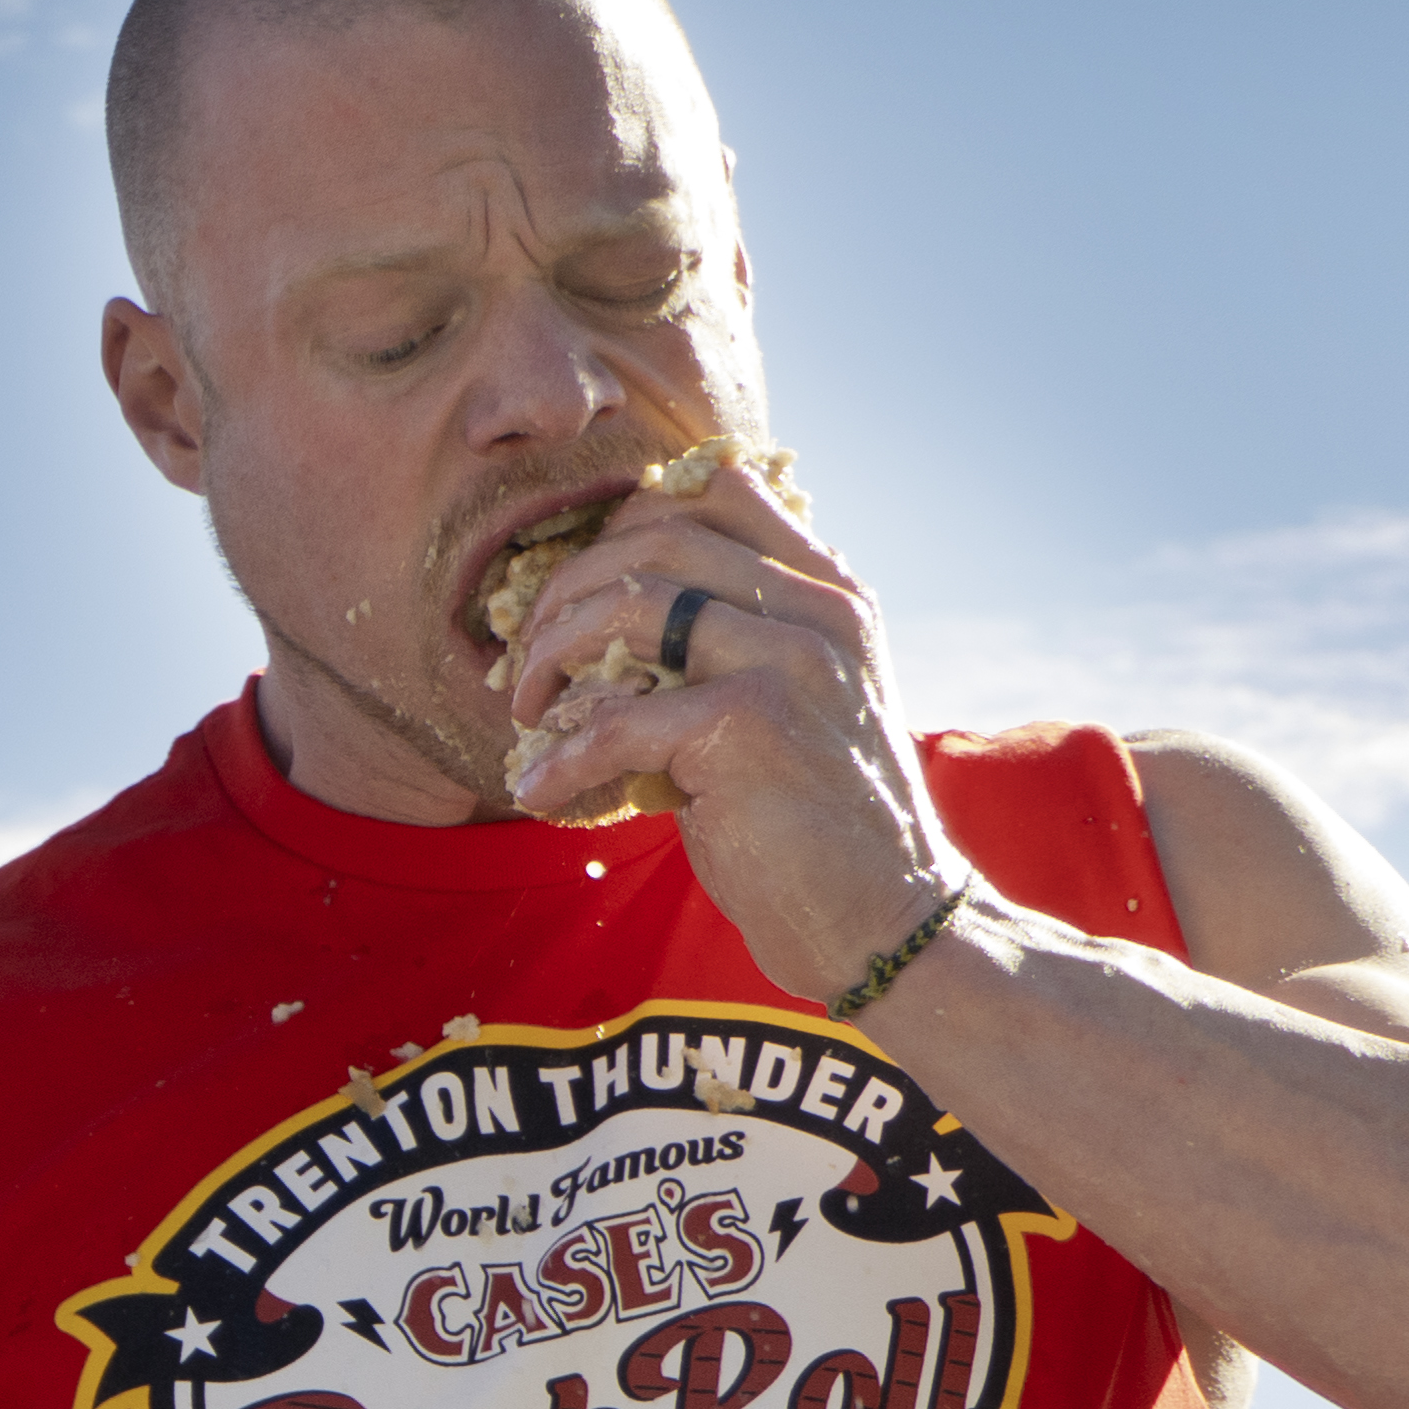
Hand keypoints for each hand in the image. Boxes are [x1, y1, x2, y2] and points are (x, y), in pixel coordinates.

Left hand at [490, 458, 962, 1011]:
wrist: (881, 918)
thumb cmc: (813, 819)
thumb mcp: (790, 702)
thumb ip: (729, 642)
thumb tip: (605, 615)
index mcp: (830, 590)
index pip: (718, 490)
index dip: (624, 524)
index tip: (575, 591)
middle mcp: (819, 609)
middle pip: (656, 537)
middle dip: (566, 591)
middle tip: (528, 658)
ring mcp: (790, 660)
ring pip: (630, 605)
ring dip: (553, 656)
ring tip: (529, 711)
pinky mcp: (751, 725)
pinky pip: (617, 718)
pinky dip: (561, 755)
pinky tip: (538, 787)